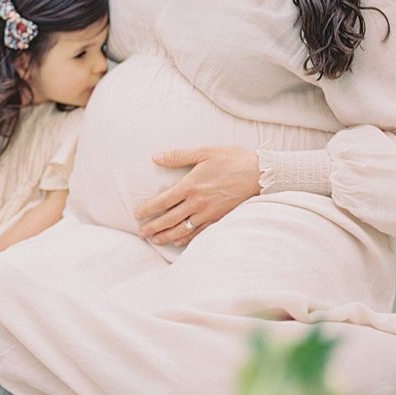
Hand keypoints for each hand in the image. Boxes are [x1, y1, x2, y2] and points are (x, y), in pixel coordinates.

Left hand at [134, 146, 259, 246]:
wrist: (259, 173)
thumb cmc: (231, 159)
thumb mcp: (204, 152)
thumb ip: (178, 156)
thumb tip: (155, 157)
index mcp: (190, 186)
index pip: (163, 201)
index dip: (148, 210)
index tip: (137, 215)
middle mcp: (197, 202)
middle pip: (169, 219)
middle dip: (153, 227)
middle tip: (141, 233)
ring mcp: (208, 213)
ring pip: (182, 229)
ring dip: (167, 236)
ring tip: (155, 240)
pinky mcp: (219, 219)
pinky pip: (199, 233)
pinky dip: (186, 238)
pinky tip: (179, 242)